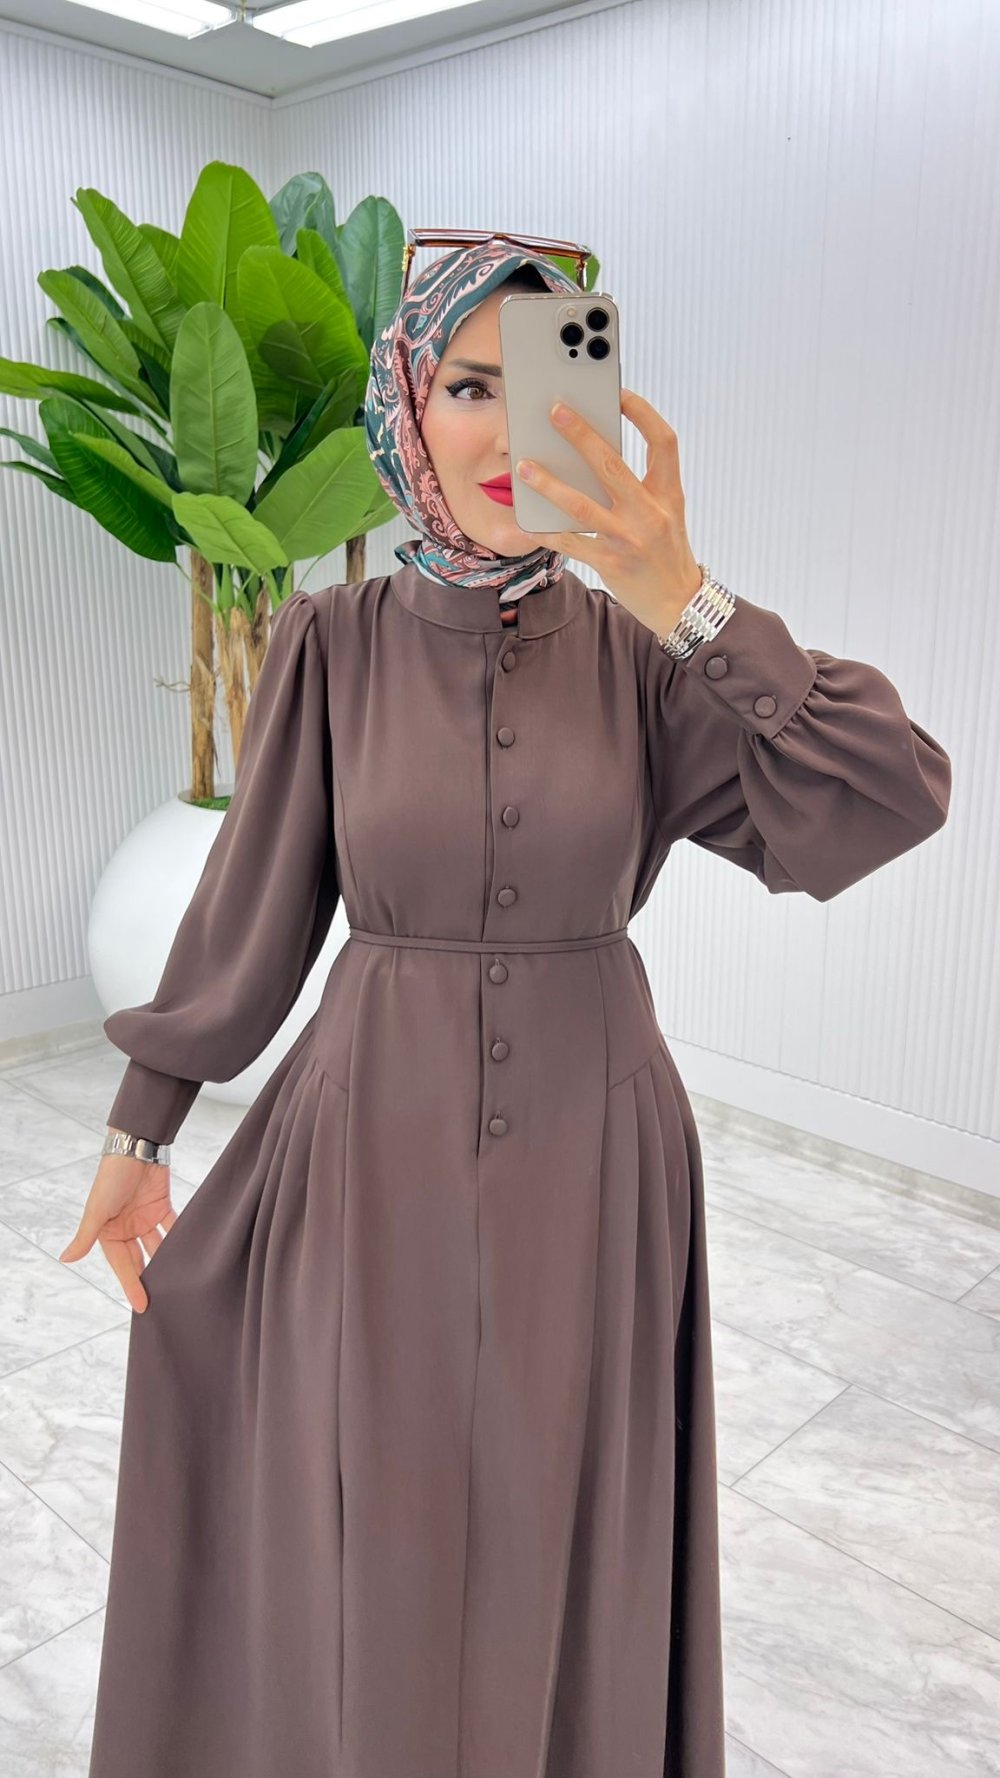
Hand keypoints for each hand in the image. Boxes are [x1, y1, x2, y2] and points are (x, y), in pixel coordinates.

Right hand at [59, 1151, 178, 1313]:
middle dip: (151, 1278)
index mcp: (109, 1233)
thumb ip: (85, 1237)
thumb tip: (65, 1259)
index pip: (123, 1265)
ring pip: (158, 1245)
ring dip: (168, 1260)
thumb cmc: (111, 1177)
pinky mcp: (162, 1206)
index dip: (132, 1285)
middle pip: (141, 1259)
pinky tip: (190, 1253)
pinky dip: (180, 1238)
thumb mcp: (97, 1210)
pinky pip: (172, 1227)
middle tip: (165, 1300)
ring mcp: (145, 1218)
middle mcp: (127, 1228)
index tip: (142, 1306)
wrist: (135, 1146)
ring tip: (181, 1282)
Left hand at [514, 388, 702, 635]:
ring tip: (524, 467)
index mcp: (669, 494)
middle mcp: (651, 513)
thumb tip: (594, 455)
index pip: (663, 442)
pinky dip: (547, 531)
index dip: (642, 413)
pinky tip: (527, 520)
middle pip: (612, 464)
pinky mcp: (611, 565)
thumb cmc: (666, 552)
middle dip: (581, 435)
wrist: (678, 604)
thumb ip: (639, 485)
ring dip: (549, 484)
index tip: (618, 393)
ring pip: (582, 505)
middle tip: (555, 411)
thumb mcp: (666, 513)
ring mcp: (630, 540)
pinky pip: (571, 543)